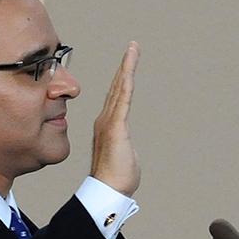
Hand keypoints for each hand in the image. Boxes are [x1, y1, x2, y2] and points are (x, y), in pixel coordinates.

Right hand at [91, 42, 139, 196]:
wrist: (107, 189)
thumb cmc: (115, 179)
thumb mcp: (123, 157)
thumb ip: (123, 148)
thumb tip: (125, 149)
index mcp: (108, 126)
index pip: (116, 98)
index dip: (121, 80)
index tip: (127, 65)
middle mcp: (105, 119)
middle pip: (116, 87)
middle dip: (124, 66)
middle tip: (132, 48)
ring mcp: (110, 121)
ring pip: (119, 87)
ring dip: (126, 66)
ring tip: (133, 49)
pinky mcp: (116, 125)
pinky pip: (123, 97)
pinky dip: (126, 79)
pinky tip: (129, 67)